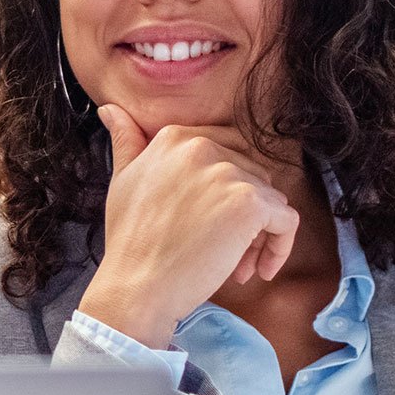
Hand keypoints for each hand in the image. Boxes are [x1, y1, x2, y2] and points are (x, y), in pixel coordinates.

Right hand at [76, 107, 298, 348]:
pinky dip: (279, 248)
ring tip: (234, 267)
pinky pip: (286, 222)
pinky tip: (258, 271)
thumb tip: (109, 108)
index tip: (209, 223)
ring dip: (258, 235)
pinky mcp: (249, 204)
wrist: (135, 286)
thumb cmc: (129, 242)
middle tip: (223, 252)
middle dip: (244, 215)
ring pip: (270, 200)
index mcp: (175, 138)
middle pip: (251, 176)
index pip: (226, 155)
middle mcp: (203, 147)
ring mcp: (228, 174)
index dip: (224, 193)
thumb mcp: (121, 181)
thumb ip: (126, 141)